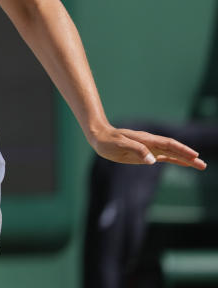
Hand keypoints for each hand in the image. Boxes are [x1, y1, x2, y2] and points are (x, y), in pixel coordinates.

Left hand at [90, 125, 206, 169]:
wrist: (100, 137)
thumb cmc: (108, 141)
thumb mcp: (120, 145)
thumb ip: (136, 150)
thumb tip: (152, 161)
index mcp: (146, 140)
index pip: (168, 144)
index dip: (181, 150)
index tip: (194, 156)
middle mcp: (151, 143)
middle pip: (174, 149)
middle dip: (188, 156)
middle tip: (203, 165)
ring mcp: (149, 149)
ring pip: (171, 154)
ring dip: (185, 160)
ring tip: (200, 166)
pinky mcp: (145, 154)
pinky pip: (164, 157)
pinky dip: (175, 160)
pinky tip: (184, 164)